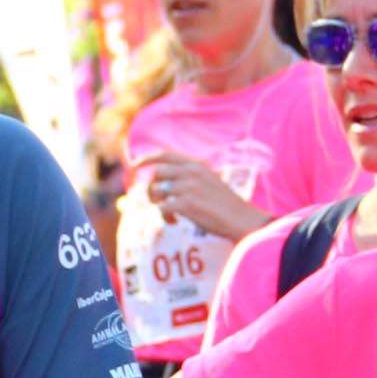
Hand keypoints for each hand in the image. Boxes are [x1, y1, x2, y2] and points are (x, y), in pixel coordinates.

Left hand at [131, 151, 264, 243]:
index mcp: (196, 165)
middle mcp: (191, 172)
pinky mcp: (186, 204)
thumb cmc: (226, 205)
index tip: (135, 165)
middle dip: (152, 190)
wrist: (241, 219)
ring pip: (157, 191)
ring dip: (158, 205)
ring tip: (170, 216)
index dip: (147, 158)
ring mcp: (188, 187)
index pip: (165, 155)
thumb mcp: (210, 181)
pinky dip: (164, 217)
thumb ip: (191, 177)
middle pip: (156, 174)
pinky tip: (174, 223)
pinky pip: (161, 207)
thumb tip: (165, 184)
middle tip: (158, 204)